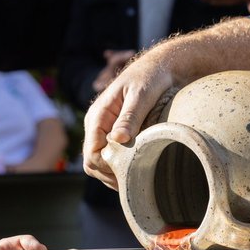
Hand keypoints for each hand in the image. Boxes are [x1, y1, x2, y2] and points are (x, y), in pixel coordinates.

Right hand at [83, 46, 175, 188]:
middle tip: (135, 181)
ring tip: (137, 179)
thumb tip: (118, 140)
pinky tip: (137, 171)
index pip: (92, 154)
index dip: (109, 168)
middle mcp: (96, 125)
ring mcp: (104, 130)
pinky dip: (119, 169)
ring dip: (114, 174)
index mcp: (98, 116)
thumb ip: (130, 117)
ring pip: (99, 164)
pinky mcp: (114, 134)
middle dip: (110, 175)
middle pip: (92, 163)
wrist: (158, 68)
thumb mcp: (141, 95)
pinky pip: (109, 158)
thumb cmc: (150, 78)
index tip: (131, 170)